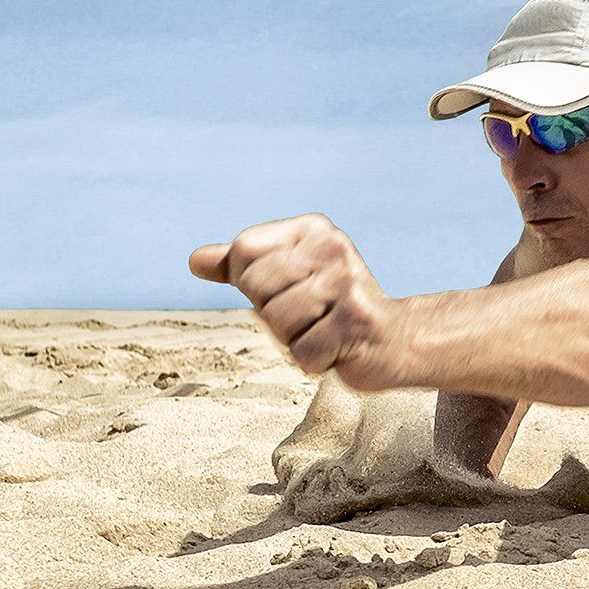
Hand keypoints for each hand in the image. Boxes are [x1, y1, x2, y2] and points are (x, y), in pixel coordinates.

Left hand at [189, 214, 401, 384]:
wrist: (393, 339)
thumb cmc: (331, 308)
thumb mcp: (287, 278)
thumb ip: (241, 267)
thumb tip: (195, 260)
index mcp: (313, 229)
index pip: (244, 251)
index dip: (253, 283)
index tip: (288, 290)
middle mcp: (332, 248)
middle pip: (257, 288)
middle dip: (274, 315)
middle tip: (310, 315)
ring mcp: (347, 284)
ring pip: (277, 322)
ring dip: (294, 339)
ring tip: (324, 330)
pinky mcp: (356, 322)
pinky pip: (302, 352)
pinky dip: (314, 360)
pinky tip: (337, 348)